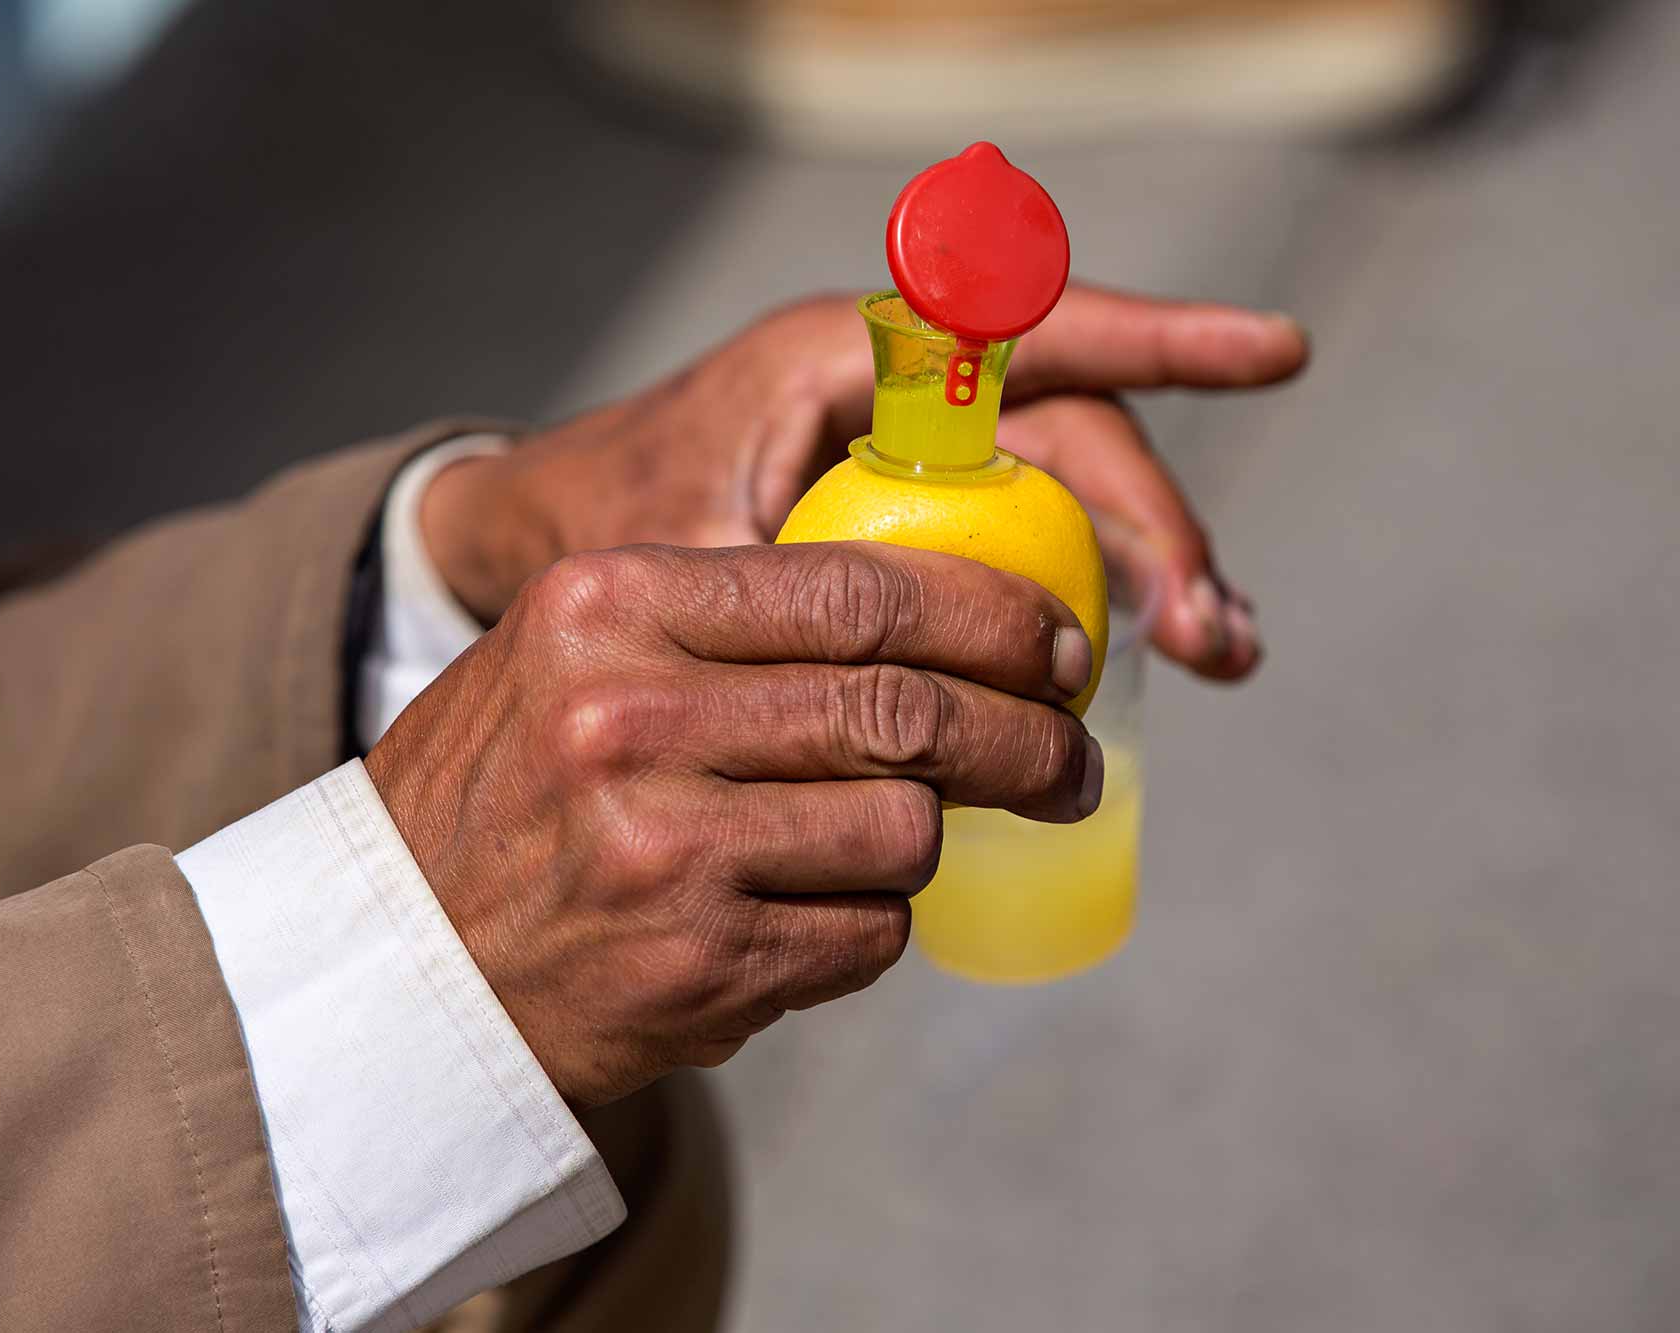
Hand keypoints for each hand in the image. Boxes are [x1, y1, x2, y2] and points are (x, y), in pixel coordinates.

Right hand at [365, 540, 1099, 1106]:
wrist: (401, 962)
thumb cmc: (506, 792)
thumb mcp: (574, 656)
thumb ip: (726, 623)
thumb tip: (947, 620)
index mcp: (607, 607)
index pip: (857, 590)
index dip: (992, 617)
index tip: (1058, 645)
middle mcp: (630, 717)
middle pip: (908, 711)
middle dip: (1028, 738)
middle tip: (1068, 758)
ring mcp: (666, 848)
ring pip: (905, 831)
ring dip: (925, 840)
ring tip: (893, 843)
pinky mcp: (699, 965)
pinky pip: (868, 933)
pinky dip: (870, 924)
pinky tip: (810, 913)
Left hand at [421, 285, 1306, 678]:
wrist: (549, 533)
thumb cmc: (608, 523)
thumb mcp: (688, 557)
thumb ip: (792, 589)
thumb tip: (921, 673)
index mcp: (851, 358)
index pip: (1029, 328)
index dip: (1159, 337)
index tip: (1273, 352)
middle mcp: (906, 387)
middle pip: (1076, 432)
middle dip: (1161, 527)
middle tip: (1216, 638)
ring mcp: (922, 449)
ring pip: (1074, 485)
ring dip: (1153, 566)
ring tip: (1220, 654)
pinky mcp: (925, 509)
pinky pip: (1032, 534)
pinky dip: (1095, 588)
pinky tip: (1148, 655)